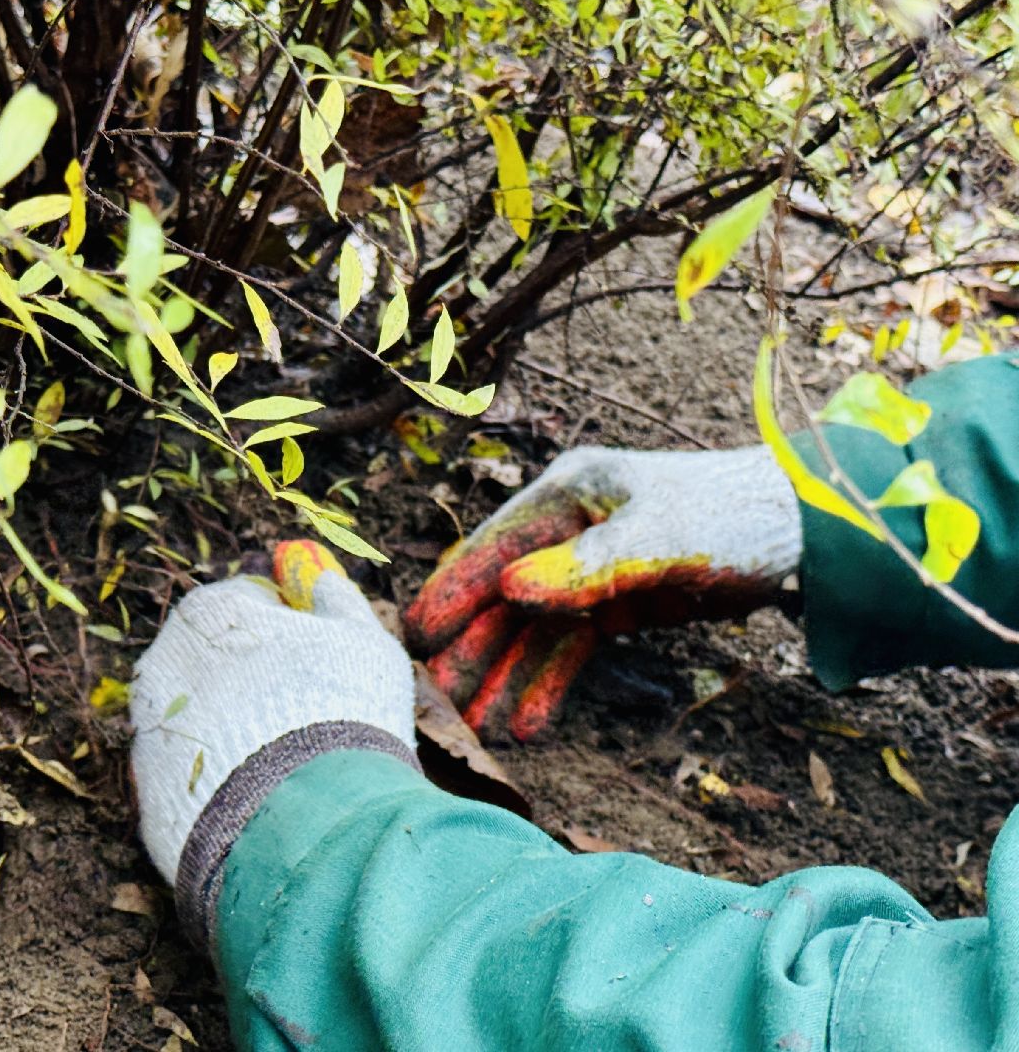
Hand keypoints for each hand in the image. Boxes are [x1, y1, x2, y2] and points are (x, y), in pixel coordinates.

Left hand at [130, 543, 414, 884]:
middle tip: (305, 712)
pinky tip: (263, 797)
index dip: (287, 625)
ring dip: (234, 730)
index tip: (316, 654)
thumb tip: (325, 582)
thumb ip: (340, 603)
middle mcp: (164, 664)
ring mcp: (148, 730)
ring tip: (288, 763)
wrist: (306, 821)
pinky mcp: (148, 793)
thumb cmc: (342, 713)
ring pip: (199, 719)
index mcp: (211, 612)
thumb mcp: (363, 642)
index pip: (248, 600)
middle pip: (214, 659)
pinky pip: (191, 775)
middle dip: (253, 678)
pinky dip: (219, 781)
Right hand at [404, 446, 800, 740]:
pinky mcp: (614, 601)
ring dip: (506, 674)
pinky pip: (569, 646)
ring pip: (532, 627)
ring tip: (478, 727)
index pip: (496, 548)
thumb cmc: (733, 514)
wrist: (804, 529)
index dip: (455, 593)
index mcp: (567, 494)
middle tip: (441, 700)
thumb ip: (588, 566)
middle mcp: (566, 529)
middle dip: (474, 648)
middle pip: (505, 594)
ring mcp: (587, 567)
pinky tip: (529, 723)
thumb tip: (512, 591)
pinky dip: (549, 682)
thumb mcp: (663, 537)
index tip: (416, 638)